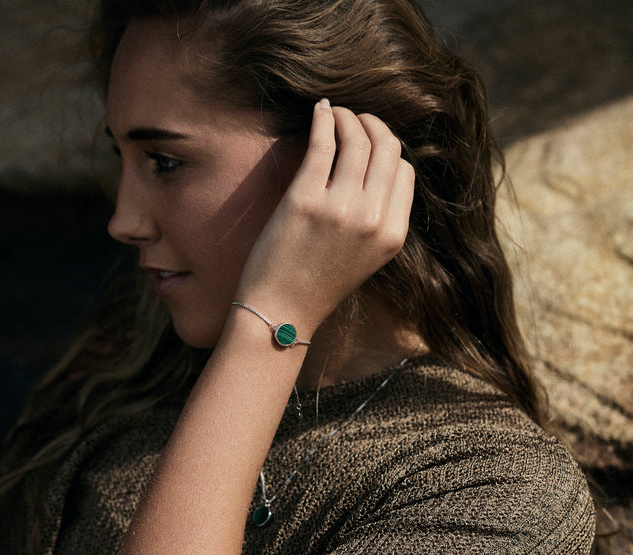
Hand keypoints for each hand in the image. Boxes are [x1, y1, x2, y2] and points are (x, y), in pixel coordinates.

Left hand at [236, 100, 414, 334]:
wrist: (282, 311)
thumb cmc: (318, 284)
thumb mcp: (366, 256)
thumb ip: (378, 218)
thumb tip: (377, 165)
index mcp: (392, 235)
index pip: (404, 172)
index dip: (388, 150)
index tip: (370, 142)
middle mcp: (372, 220)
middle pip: (387, 148)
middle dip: (372, 124)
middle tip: (354, 118)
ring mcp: (340, 209)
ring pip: (358, 139)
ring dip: (347, 117)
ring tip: (334, 113)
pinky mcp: (305, 200)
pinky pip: (322, 143)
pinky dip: (323, 119)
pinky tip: (319, 111)